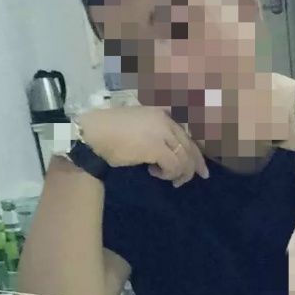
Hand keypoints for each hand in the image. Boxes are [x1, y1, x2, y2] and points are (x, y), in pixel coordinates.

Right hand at [78, 107, 208, 185]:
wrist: (93, 134)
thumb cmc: (108, 132)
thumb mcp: (138, 129)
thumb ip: (156, 135)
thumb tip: (168, 153)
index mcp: (161, 115)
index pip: (186, 135)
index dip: (196, 152)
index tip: (201, 166)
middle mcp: (164, 121)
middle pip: (190, 146)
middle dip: (196, 165)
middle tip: (201, 177)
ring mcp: (161, 132)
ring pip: (184, 158)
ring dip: (178, 173)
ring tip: (168, 179)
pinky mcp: (156, 147)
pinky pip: (174, 166)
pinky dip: (168, 174)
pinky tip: (154, 174)